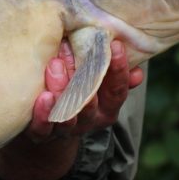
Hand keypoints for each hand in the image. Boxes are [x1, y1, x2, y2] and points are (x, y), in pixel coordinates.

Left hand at [0, 40, 143, 179]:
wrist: (45, 123)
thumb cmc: (73, 90)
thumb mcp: (94, 82)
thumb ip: (111, 74)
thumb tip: (137, 71)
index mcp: (105, 109)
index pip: (116, 91)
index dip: (118, 70)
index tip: (116, 45)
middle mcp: (87, 120)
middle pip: (91, 103)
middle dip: (85, 75)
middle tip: (73, 47)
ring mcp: (64, 129)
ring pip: (67, 115)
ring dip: (62, 90)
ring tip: (55, 65)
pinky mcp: (41, 133)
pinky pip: (42, 128)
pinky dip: (43, 113)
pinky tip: (43, 96)